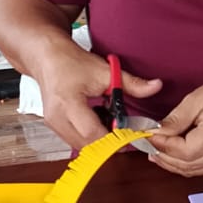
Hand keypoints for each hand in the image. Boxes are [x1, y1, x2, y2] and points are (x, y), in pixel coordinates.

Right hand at [37, 50, 161, 150]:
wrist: (47, 57)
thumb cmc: (71, 62)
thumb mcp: (104, 70)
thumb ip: (131, 83)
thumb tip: (155, 87)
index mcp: (68, 103)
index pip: (93, 133)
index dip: (114, 138)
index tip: (130, 134)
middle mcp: (57, 118)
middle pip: (88, 144)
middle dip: (109, 141)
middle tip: (125, 129)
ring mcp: (53, 125)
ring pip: (82, 146)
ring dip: (100, 139)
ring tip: (110, 121)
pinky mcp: (54, 126)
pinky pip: (75, 140)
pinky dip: (90, 135)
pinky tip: (97, 120)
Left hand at [148, 73, 202, 176]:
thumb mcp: (200, 96)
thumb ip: (177, 118)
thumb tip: (156, 133)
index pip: (185, 150)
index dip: (164, 146)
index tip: (149, 136)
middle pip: (187, 164)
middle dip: (163, 156)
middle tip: (147, 144)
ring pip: (192, 171)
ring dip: (170, 163)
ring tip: (155, 150)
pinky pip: (200, 169)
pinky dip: (183, 164)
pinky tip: (172, 154)